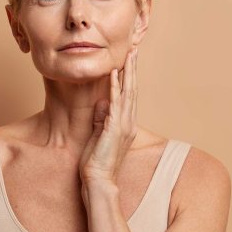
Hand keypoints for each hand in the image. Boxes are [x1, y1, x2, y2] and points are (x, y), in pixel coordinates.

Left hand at [79, 47, 137, 185]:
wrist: (99, 181)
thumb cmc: (97, 162)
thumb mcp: (99, 136)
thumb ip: (102, 119)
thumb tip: (102, 103)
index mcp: (126, 124)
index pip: (129, 96)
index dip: (129, 78)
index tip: (129, 61)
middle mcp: (128, 122)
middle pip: (132, 90)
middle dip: (133, 69)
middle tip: (134, 50)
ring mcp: (123, 125)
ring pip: (128, 93)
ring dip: (128, 72)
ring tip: (128, 55)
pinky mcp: (114, 128)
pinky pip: (116, 102)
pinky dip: (115, 86)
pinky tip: (114, 73)